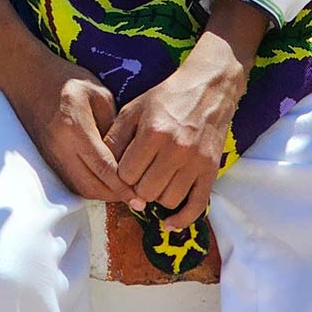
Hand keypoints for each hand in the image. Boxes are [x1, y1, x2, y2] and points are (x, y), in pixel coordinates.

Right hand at [6, 42, 144, 206]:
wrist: (26, 76)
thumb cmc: (64, 79)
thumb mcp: (98, 93)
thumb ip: (113, 125)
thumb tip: (126, 154)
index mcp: (75, 127)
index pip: (103, 167)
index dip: (123, 186)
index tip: (139, 197)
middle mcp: (61, 147)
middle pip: (91, 186)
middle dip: (114, 196)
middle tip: (135, 195)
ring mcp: (51, 155)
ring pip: (79, 188)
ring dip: (101, 194)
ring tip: (121, 190)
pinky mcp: (47, 158)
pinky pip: (70, 181)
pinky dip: (89, 187)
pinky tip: (103, 181)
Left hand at [105, 38, 248, 230]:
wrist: (209, 88)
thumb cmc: (166, 98)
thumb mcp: (133, 109)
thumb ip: (115, 137)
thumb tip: (100, 165)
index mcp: (153, 132)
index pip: (126, 174)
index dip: (121, 175)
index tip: (124, 168)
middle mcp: (176, 149)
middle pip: (146, 191)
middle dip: (137, 187)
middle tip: (139, 176)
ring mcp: (196, 162)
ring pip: (168, 200)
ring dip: (157, 197)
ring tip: (156, 182)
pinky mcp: (211, 171)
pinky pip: (197, 206)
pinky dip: (181, 219)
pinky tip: (169, 222)